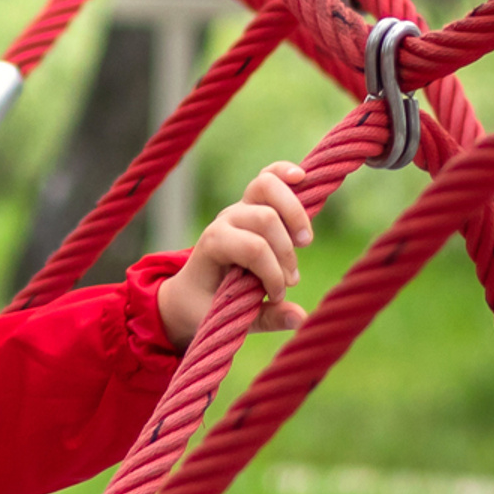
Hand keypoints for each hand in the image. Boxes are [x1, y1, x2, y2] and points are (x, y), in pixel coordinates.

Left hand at [155, 161, 310, 348]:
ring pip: (267, 187)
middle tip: (290, 280)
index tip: (277, 296)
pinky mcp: (254, 203)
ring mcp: (240, 207)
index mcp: (213, 244)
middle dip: (285, 252)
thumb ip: (266, 318)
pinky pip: (269, 177)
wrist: (189, 292)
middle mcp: (226, 220)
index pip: (253, 248)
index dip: (272, 273)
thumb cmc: (206, 306)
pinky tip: (303, 178)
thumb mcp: (230, 320)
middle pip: (266, 218)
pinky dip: (285, 173)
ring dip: (294, 215)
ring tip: (304, 243)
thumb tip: (300, 317)